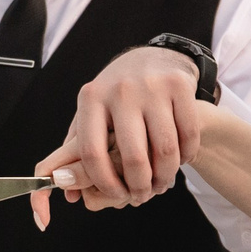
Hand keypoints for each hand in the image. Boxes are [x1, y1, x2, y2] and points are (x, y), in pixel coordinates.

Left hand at [31, 47, 201, 226]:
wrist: (153, 56)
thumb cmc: (118, 95)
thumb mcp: (91, 111)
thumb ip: (75, 148)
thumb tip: (62, 185)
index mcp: (91, 99)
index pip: (92, 153)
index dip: (105, 183)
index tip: (117, 194)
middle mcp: (120, 91)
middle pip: (133, 157)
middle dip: (140, 186)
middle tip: (143, 195)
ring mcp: (152, 87)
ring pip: (165, 150)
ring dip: (165, 176)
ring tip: (161, 183)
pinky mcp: (180, 86)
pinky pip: (188, 135)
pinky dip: (187, 156)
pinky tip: (180, 159)